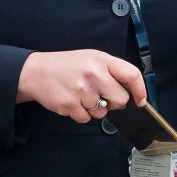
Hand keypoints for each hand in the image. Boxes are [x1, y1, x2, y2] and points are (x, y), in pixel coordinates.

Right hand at [16, 50, 146, 123]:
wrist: (35, 72)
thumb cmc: (65, 66)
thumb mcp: (90, 58)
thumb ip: (110, 70)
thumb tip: (130, 90)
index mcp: (101, 59)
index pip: (131, 75)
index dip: (140, 90)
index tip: (140, 100)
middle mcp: (93, 73)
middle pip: (120, 99)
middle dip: (113, 102)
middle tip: (100, 95)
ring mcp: (81, 90)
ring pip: (102, 112)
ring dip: (94, 109)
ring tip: (80, 95)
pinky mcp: (70, 105)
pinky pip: (86, 119)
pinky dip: (81, 114)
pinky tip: (72, 101)